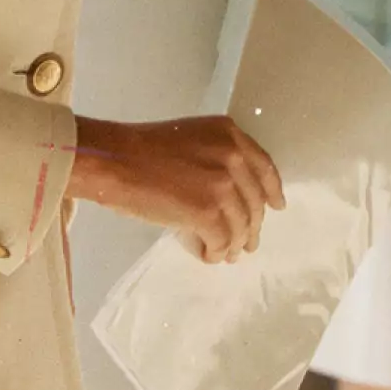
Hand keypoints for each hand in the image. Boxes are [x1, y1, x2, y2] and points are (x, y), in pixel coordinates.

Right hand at [68, 114, 284, 264]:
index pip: (264, 166)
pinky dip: (215, 253)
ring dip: (233, 245)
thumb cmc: (140, 150)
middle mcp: (232, 156)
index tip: (277, 206)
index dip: (272, 190)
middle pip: (254, 202)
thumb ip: (217, 159)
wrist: (113, 161)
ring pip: (240, 226)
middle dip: (251, 227)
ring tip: (225, 255)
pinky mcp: (208, 214)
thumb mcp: (189, 140)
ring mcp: (222, 186)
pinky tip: (207, 255)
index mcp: (229, 134)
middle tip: (246, 245)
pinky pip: (221, 242)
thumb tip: (233, 199)